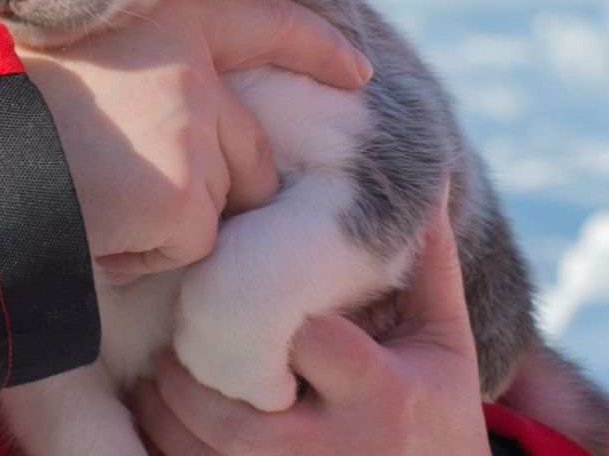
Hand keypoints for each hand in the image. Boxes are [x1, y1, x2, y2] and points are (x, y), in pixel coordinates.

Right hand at [0, 0, 370, 279]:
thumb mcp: (42, 32)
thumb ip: (107, 39)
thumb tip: (114, 49)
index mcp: (162, 20)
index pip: (262, 22)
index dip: (314, 45)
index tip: (357, 69)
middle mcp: (192, 69)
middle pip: (244, 152)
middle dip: (201, 183)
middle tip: (109, 176)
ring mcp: (193, 132)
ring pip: (215, 204)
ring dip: (163, 220)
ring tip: (83, 194)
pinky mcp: (183, 198)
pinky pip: (183, 246)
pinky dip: (138, 254)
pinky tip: (87, 224)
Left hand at [131, 215, 491, 454]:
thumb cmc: (438, 414)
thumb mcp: (443, 341)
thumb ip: (429, 265)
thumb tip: (426, 180)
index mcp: (380, 394)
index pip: (301, 333)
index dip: (261, 299)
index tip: (245, 276)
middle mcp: (331, 448)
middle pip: (232, 399)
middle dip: (194, 358)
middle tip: (183, 325)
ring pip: (199, 443)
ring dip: (166, 400)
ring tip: (168, 364)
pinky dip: (165, 440)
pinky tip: (166, 410)